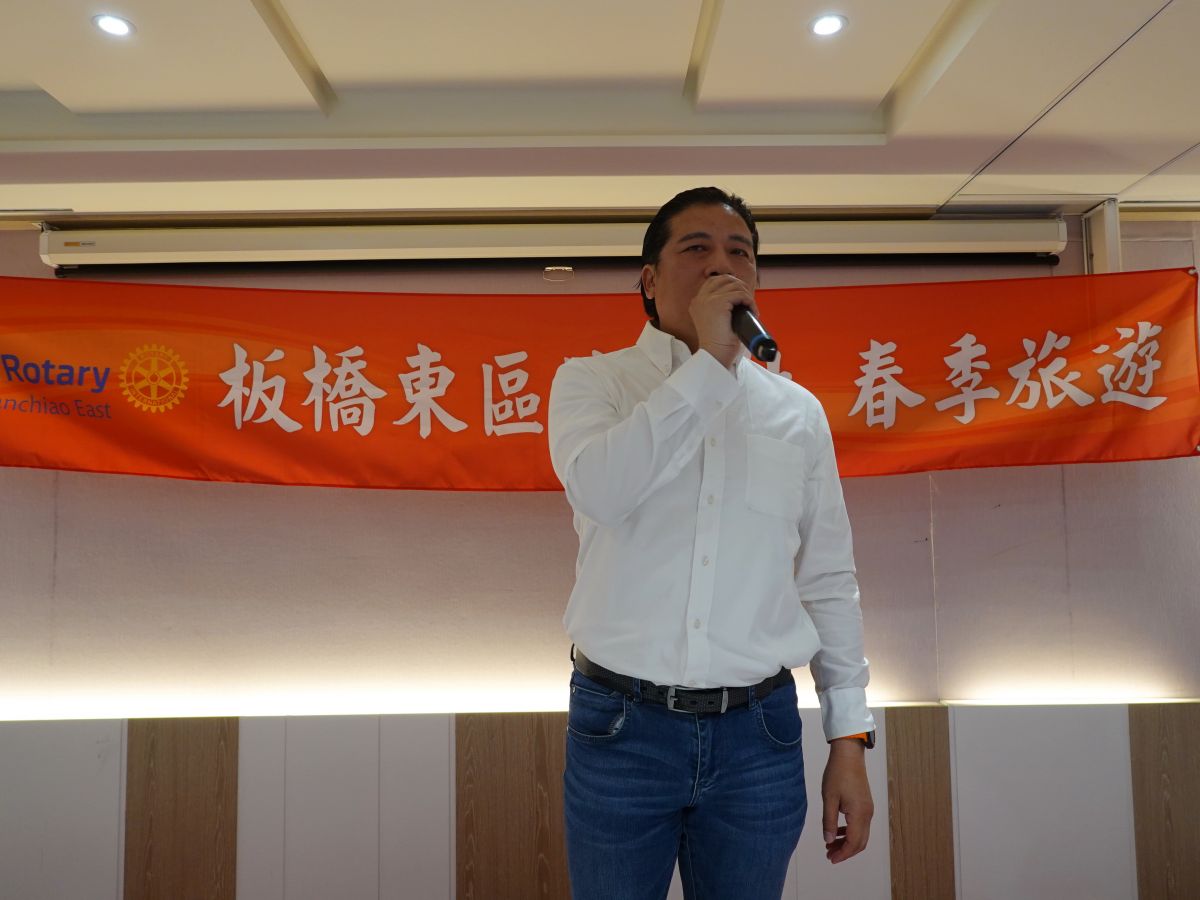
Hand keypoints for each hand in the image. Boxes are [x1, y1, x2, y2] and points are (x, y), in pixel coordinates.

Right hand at [690, 274, 756, 368]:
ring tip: (751, 308)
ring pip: (734, 285)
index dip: (731, 284)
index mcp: (697, 302)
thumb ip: (721, 308)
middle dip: (740, 287)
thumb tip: (740, 298)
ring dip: (747, 295)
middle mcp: (700, 299)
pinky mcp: (718, 303)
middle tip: (748, 301)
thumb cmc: (719, 343)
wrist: (715, 355)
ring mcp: (708, 300)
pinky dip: (749, 301)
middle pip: (724, 279)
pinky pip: (740, 294)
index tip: (741, 296)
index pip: (714, 281)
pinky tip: (753, 311)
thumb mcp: (716, 321)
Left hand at [821, 740, 872, 863]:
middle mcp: (867, 814)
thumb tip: (828, 841)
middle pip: (860, 842)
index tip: (830, 858)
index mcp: (859, 814)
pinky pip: (860, 825)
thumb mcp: (829, 798)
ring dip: (847, 842)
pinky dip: (850, 832)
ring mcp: (868, 809)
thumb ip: (829, 821)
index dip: (843, 854)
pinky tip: (838, 830)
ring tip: (830, 844)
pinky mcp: (865, 804)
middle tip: (829, 854)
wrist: (849, 755)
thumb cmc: (837, 774)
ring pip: (861, 834)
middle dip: (845, 851)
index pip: (854, 843)